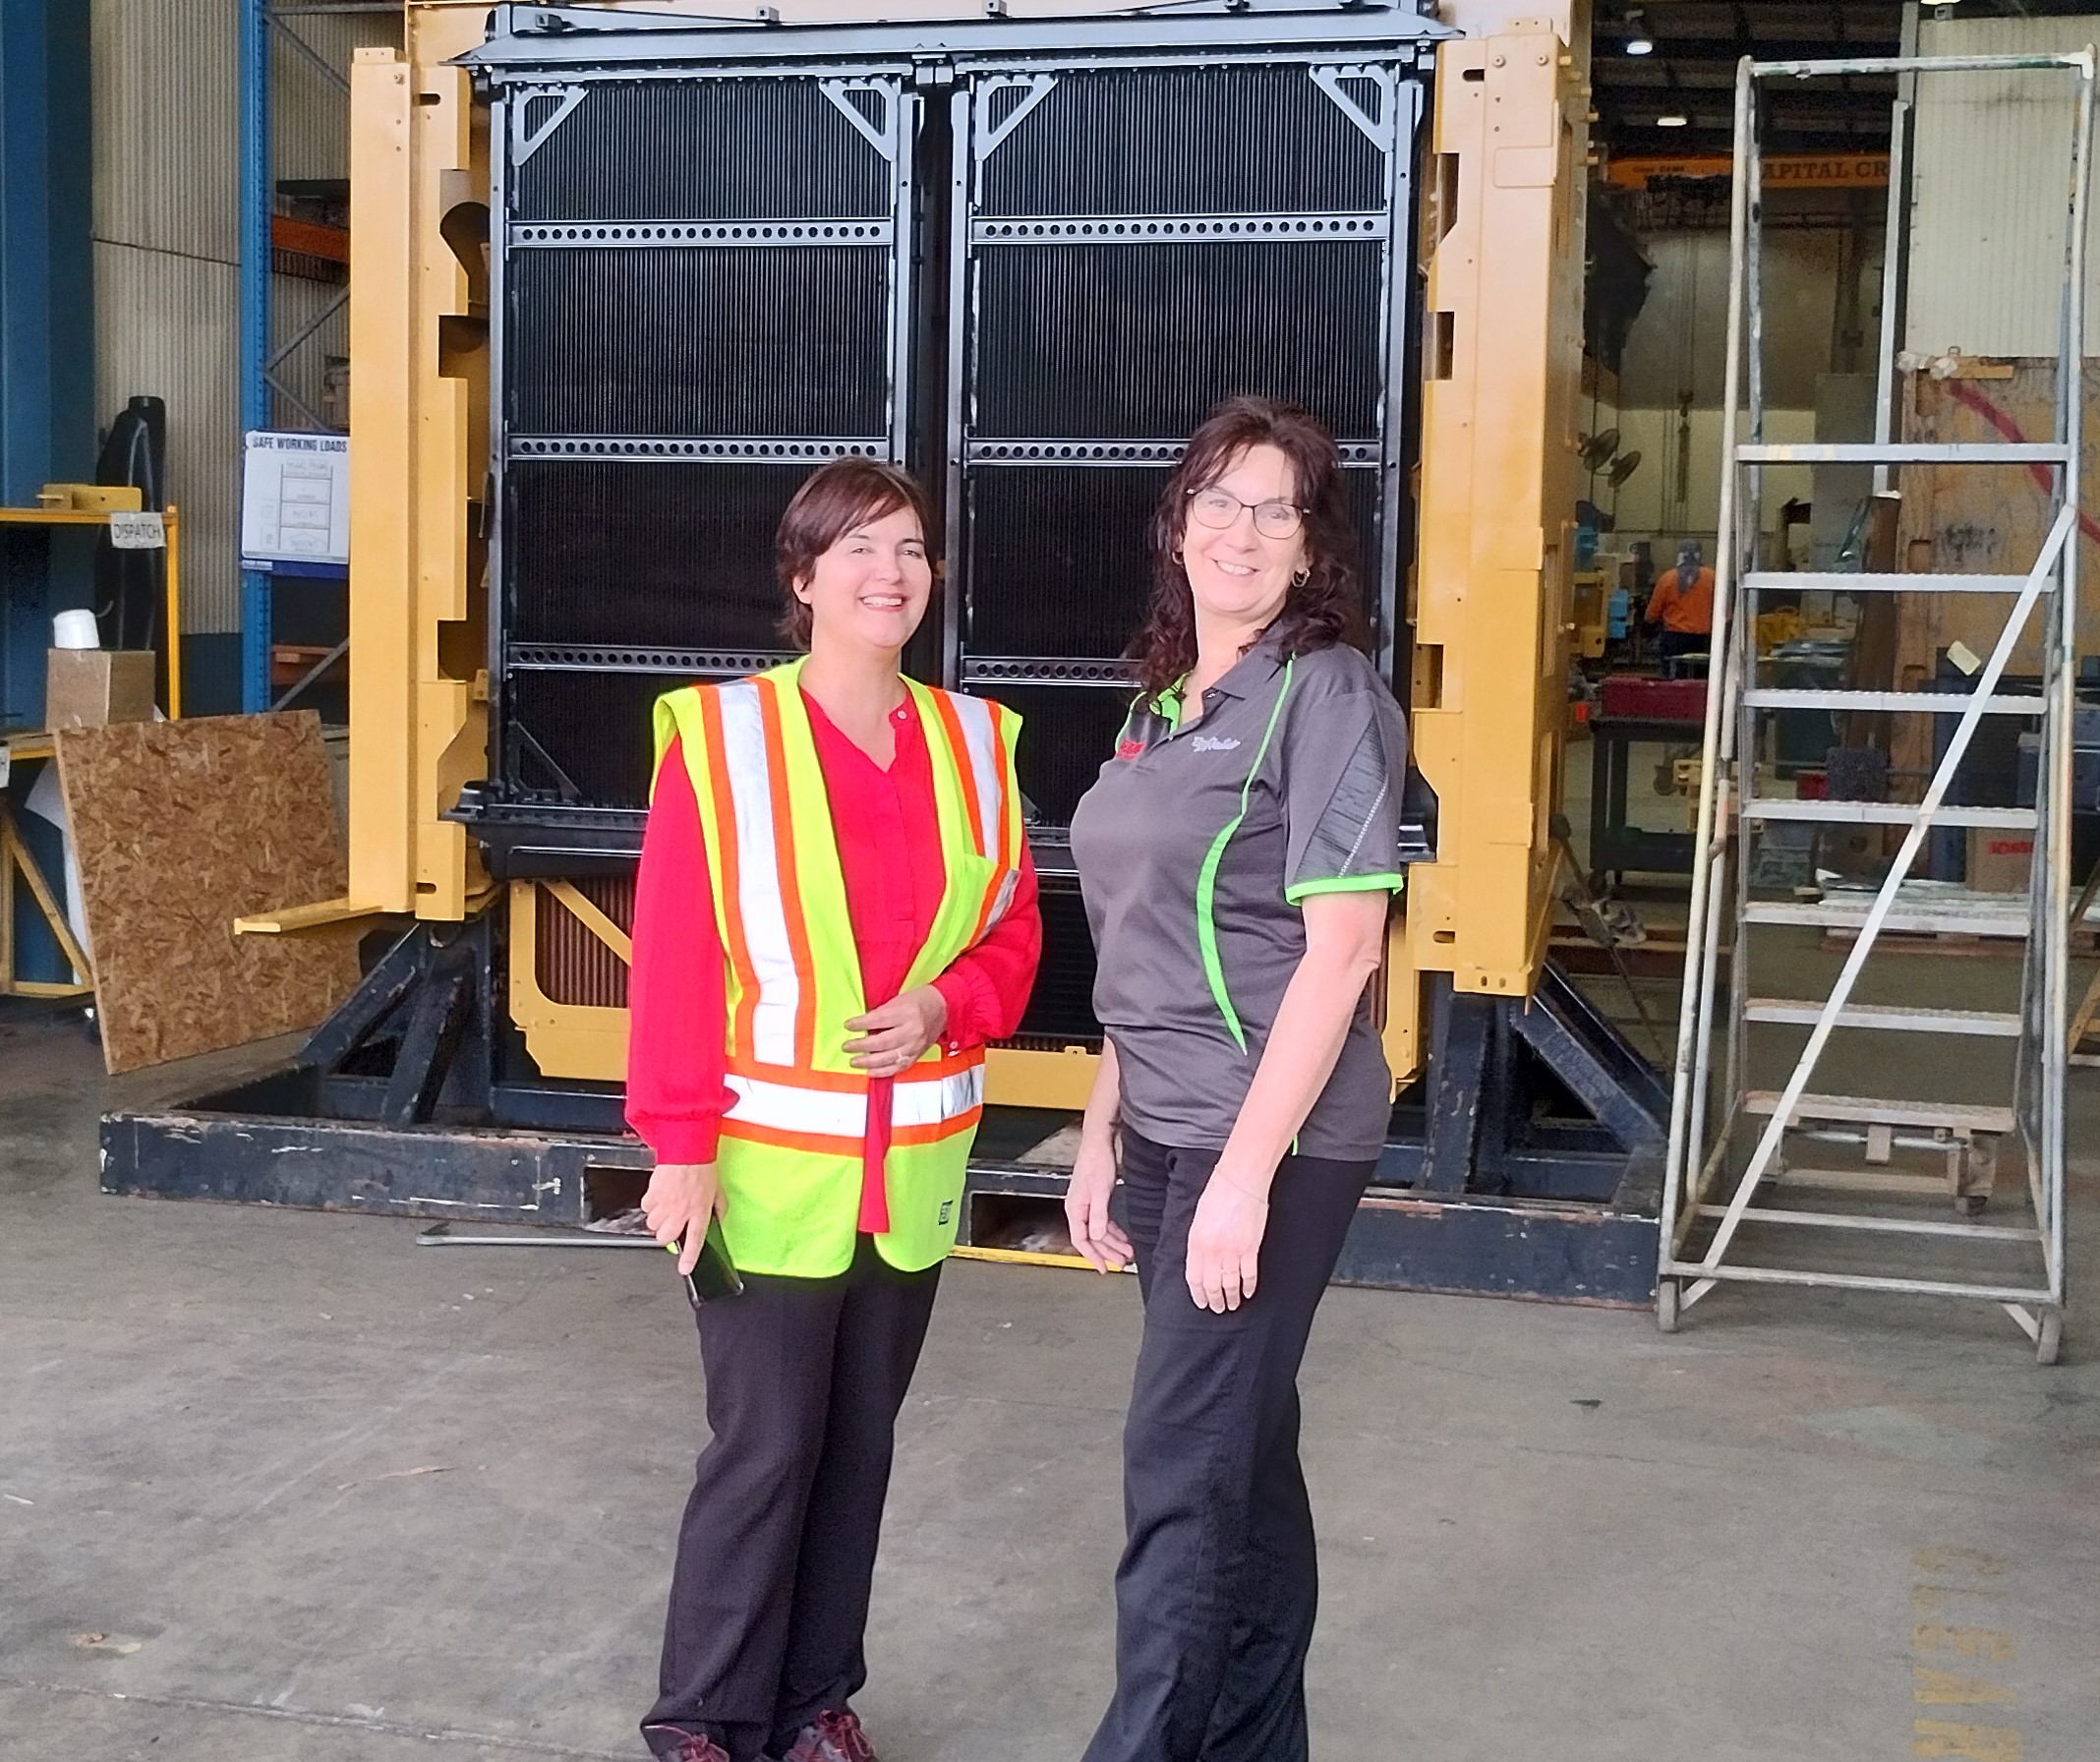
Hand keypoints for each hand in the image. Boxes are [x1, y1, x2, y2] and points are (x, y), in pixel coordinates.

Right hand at [642, 1161, 726, 1275]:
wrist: (687, 1150)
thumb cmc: (703, 1168)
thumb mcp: (718, 1192)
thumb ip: (718, 1210)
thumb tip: (718, 1222)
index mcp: (699, 1212)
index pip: (695, 1242)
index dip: (689, 1258)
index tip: (685, 1269)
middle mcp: (681, 1211)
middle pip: (665, 1237)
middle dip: (666, 1235)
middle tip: (672, 1226)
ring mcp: (665, 1204)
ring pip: (653, 1225)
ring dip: (658, 1220)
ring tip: (666, 1208)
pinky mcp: (653, 1195)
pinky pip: (646, 1208)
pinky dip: (651, 1205)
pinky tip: (659, 1197)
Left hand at [844, 985, 947, 1076]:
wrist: (944, 1009)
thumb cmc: (919, 1001)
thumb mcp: (899, 1000)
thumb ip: (882, 1013)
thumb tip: (861, 1026)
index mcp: (907, 1013)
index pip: (879, 1019)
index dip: (861, 1024)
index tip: (848, 1025)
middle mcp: (912, 1031)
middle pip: (882, 1042)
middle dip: (861, 1045)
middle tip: (846, 1046)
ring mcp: (915, 1046)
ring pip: (889, 1058)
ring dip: (868, 1062)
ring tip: (854, 1061)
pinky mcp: (917, 1056)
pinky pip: (898, 1067)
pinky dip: (883, 1071)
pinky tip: (870, 1071)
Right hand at [1064, 1132, 1132, 1272]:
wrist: (1098, 1143)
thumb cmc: (1096, 1162)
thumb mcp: (1100, 1191)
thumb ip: (1098, 1215)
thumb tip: (1096, 1236)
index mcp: (1075, 1209)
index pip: (1081, 1240)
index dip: (1093, 1256)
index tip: (1104, 1267)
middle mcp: (1079, 1209)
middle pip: (1092, 1238)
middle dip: (1107, 1251)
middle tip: (1121, 1262)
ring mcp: (1087, 1205)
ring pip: (1098, 1231)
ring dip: (1112, 1242)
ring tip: (1127, 1253)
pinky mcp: (1095, 1200)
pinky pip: (1102, 1222)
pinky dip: (1113, 1231)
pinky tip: (1122, 1237)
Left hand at [1183, 1165, 1268, 1311]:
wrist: (1240, 1181)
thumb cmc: (1219, 1193)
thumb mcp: (1198, 1219)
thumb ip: (1198, 1242)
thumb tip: (1200, 1260)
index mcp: (1196, 1243)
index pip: (1194, 1278)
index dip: (1198, 1294)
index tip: (1201, 1302)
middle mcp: (1212, 1251)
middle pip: (1212, 1286)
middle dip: (1214, 1301)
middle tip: (1218, 1308)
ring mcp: (1232, 1252)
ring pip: (1230, 1285)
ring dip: (1232, 1298)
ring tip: (1233, 1304)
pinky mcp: (1250, 1249)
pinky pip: (1249, 1276)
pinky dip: (1249, 1287)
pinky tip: (1249, 1292)